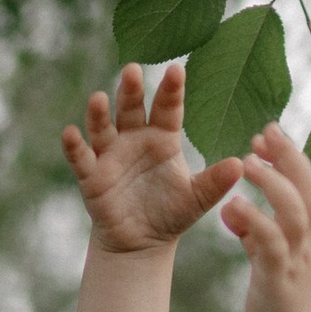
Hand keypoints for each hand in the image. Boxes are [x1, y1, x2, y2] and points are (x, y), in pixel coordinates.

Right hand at [61, 62, 240, 255]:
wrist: (141, 242)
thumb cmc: (170, 214)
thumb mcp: (196, 199)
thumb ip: (214, 182)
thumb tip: (239, 164)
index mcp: (162, 138)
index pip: (167, 108)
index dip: (171, 90)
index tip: (177, 70)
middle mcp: (134, 138)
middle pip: (131, 108)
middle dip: (131, 90)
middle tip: (133, 69)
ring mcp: (110, 154)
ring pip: (102, 127)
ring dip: (98, 113)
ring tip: (98, 98)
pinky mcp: (91, 175)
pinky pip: (80, 157)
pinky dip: (73, 146)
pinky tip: (71, 133)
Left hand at [224, 125, 310, 311]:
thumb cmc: (280, 301)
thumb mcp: (267, 259)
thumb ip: (253, 232)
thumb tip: (232, 208)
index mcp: (303, 233)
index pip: (304, 184)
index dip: (288, 155)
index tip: (267, 132)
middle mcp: (305, 241)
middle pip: (305, 188)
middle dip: (287, 157)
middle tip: (262, 133)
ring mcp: (295, 259)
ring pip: (294, 211)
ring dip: (273, 184)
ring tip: (249, 162)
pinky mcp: (279, 279)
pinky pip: (270, 244)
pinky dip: (254, 221)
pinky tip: (233, 206)